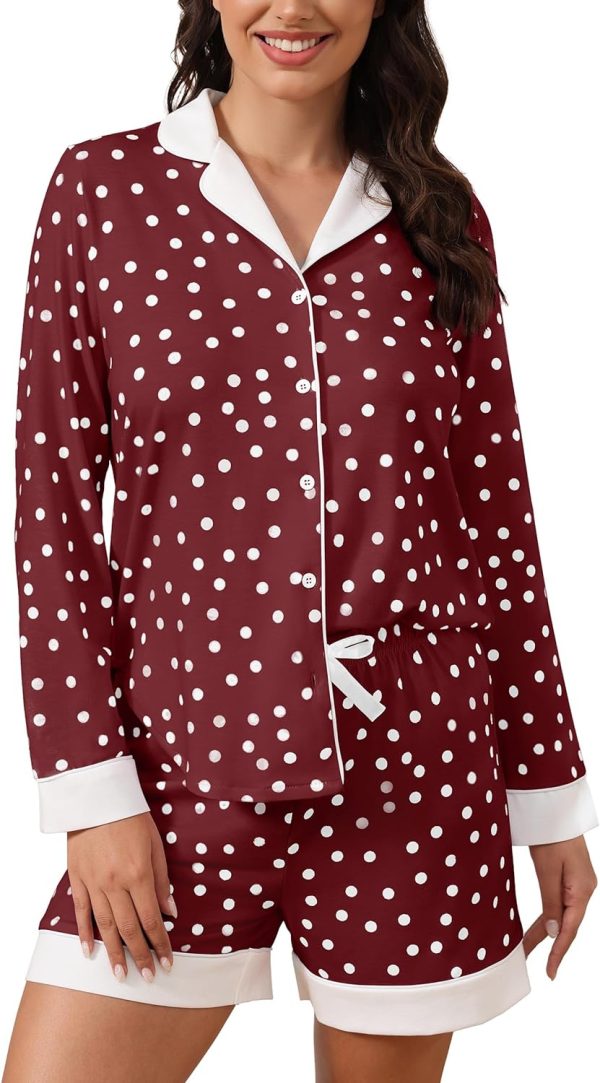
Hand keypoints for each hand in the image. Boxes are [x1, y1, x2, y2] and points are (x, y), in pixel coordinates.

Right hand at [67, 811, 177, 982]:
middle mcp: (115, 884)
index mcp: (138, 875)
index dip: (161, 944)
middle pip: (129, 928)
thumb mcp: (155, 845)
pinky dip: (84, 933)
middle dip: (140, 956)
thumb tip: (170, 912)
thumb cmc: (132, 818)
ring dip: (113, 953)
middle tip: (148, 978)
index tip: (168, 962)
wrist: (97, 797)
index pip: (151, 919)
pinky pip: (81, 911)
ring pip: (104, 926)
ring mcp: (94, 883)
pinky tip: (89, 952)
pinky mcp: (77, 879)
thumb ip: (162, 880)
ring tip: (120, 975)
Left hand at [522, 834, 596, 979]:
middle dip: (547, 943)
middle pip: (565, 924)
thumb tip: (552, 933)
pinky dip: (548, 915)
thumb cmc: (552, 835)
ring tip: (525, 947)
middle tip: (525, 959)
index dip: (558, 952)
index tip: (549, 972)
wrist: (555, 810)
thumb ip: (551, 902)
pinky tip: (539, 925)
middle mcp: (584, 890)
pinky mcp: (570, 878)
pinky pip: (559, 903)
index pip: (569, 929)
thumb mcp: (548, 869)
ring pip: (561, 914)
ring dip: (545, 930)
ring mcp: (578, 885)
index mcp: (582, 890)